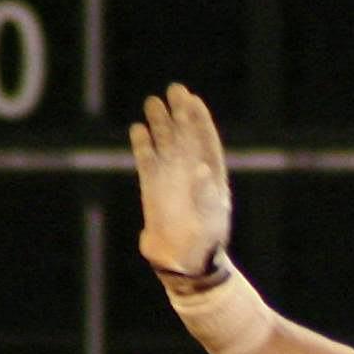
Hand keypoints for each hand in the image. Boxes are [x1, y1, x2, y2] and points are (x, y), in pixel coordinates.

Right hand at [129, 83, 233, 277]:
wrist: (183, 263)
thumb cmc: (204, 243)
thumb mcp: (210, 219)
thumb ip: (205, 195)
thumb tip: (201, 169)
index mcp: (213, 177)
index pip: (206, 141)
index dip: (199, 120)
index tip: (193, 100)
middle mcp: (192, 173)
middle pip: (185, 136)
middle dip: (180, 113)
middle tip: (174, 90)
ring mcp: (172, 178)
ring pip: (165, 144)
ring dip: (160, 123)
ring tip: (153, 102)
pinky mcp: (152, 186)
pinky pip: (147, 160)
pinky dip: (143, 145)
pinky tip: (139, 130)